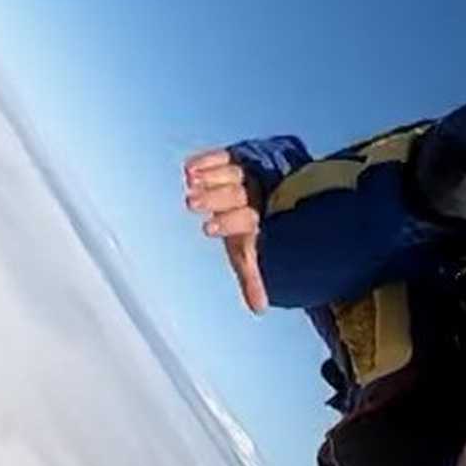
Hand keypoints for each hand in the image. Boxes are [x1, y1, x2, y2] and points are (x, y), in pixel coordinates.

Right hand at [182, 148, 266, 313]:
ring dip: (210, 177)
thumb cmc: (251, 229)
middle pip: (235, 195)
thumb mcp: (249, 251)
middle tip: (193, 203)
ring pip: (231, 173)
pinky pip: (224, 156)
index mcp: (259, 219)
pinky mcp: (239, 157)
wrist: (276, 192)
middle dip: (215, 199)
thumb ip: (252, 277)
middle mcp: (255, 194)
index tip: (209, 228)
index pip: (245, 220)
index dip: (229, 223)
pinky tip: (189, 168)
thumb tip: (259, 309)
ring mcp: (248, 174)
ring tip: (190, 179)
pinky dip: (208, 160)